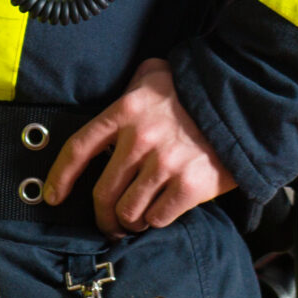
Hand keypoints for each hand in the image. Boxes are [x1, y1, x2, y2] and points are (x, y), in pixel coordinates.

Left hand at [44, 58, 236, 233]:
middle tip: (108, 223)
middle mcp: (139, 140)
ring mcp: (165, 164)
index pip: (78, 149)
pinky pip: (159, 217)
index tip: (54, 196)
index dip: (60, 177)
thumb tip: (113, 101)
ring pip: (129, 211)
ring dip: (129, 223)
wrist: (244, 100)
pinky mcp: (190, 185)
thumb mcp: (153, 75)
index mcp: (124, 112)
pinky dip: (156, 221)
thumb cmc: (195, 88)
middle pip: (102, 192)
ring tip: (135, 222)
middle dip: (101, 215)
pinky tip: (161, 213)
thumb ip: (128, 88)